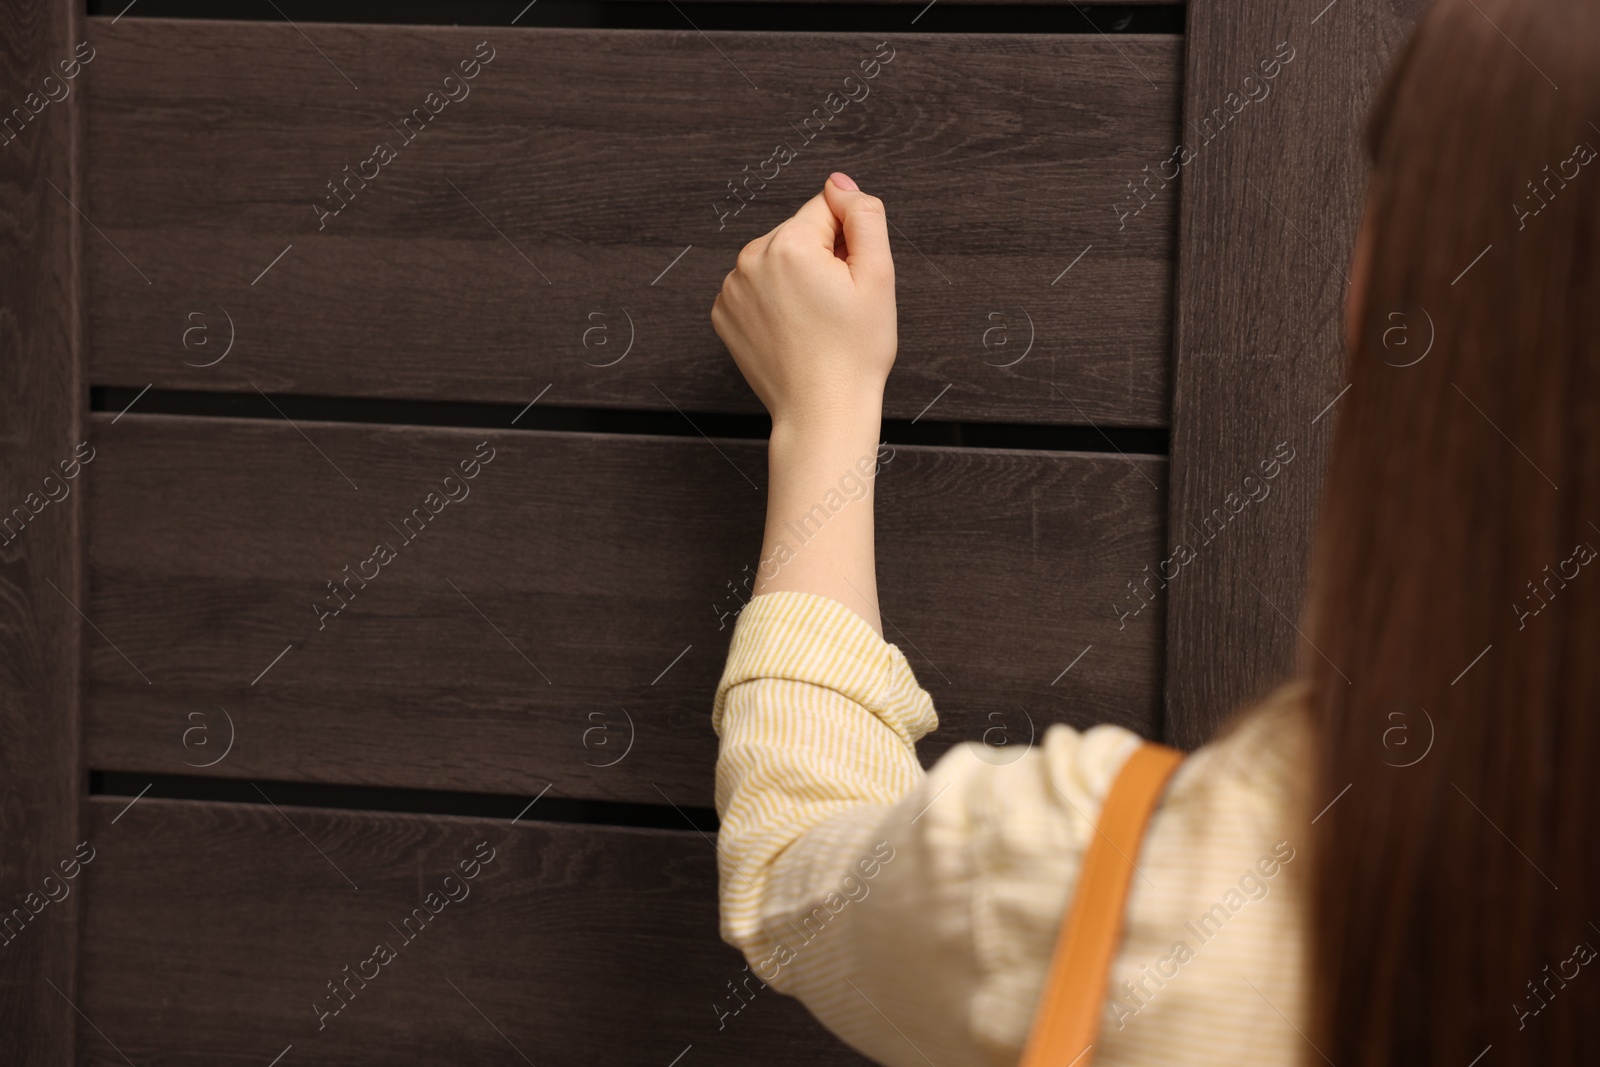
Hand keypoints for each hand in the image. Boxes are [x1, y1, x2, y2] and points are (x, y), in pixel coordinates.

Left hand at [711, 172, 896, 433]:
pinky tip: (792, 330)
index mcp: (788, 244)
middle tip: (836, 306)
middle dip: (820, 259)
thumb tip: (839, 184)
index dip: (848, 243)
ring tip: (814, 322)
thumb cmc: (854, 353)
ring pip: (776, 260)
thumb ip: (863, 215)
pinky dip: (773, 301)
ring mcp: (731, 288)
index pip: (826, 209)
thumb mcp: (879, 276)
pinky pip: (755, 287)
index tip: (850, 282)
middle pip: (797, 234)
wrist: (822, 411)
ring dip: (796, 279)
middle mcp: (750, 259)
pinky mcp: (723, 313)